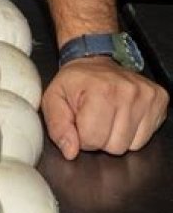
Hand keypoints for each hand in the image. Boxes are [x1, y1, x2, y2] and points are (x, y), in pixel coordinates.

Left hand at [42, 57, 168, 158]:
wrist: (94, 60)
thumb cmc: (75, 82)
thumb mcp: (54, 100)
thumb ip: (58, 127)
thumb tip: (71, 151)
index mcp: (100, 90)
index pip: (92, 140)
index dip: (82, 137)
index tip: (80, 122)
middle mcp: (128, 91)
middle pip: (114, 146)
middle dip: (101, 138)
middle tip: (95, 118)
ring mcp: (147, 95)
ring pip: (132, 145)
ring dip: (116, 136)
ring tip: (109, 116)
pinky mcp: (159, 100)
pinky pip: (145, 138)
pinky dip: (132, 133)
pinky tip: (123, 115)